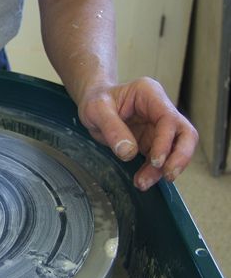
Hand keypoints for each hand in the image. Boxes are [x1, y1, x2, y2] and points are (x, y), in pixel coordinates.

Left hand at [77, 77, 198, 190]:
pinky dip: (152, 172)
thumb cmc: (95, 99)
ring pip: (174, 150)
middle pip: (185, 134)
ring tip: (142, 183)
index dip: (166, 141)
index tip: (156, 161)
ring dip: (162, 170)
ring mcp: (158, 126)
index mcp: (150, 94)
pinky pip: (159, 159)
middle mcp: (160, 109)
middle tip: (167, 176)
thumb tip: (128, 153)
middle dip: (180, 157)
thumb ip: (112, 128)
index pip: (169, 119)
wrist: (92, 103)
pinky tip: (141, 180)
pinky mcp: (151, 141)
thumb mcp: (96, 110)